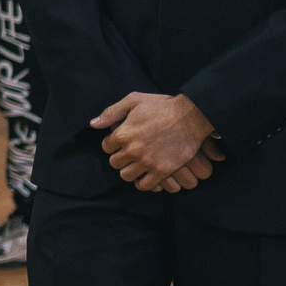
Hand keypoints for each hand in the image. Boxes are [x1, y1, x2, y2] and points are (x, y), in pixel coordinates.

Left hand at [93, 92, 216, 190]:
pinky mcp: (162, 171)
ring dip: (130, 171)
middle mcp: (132, 150)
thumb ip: (112, 112)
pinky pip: (145, 185)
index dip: (113, 144)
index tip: (121, 143)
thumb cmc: (162, 106)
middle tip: (129, 154)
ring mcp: (147, 162)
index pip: (106, 147)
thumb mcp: (134, 100)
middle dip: (120, 158)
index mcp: (123, 133)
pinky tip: (146, 176)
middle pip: (115, 163)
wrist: (191, 116)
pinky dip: (143, 183)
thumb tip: (94, 124)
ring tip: (137, 165)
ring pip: (126, 176)